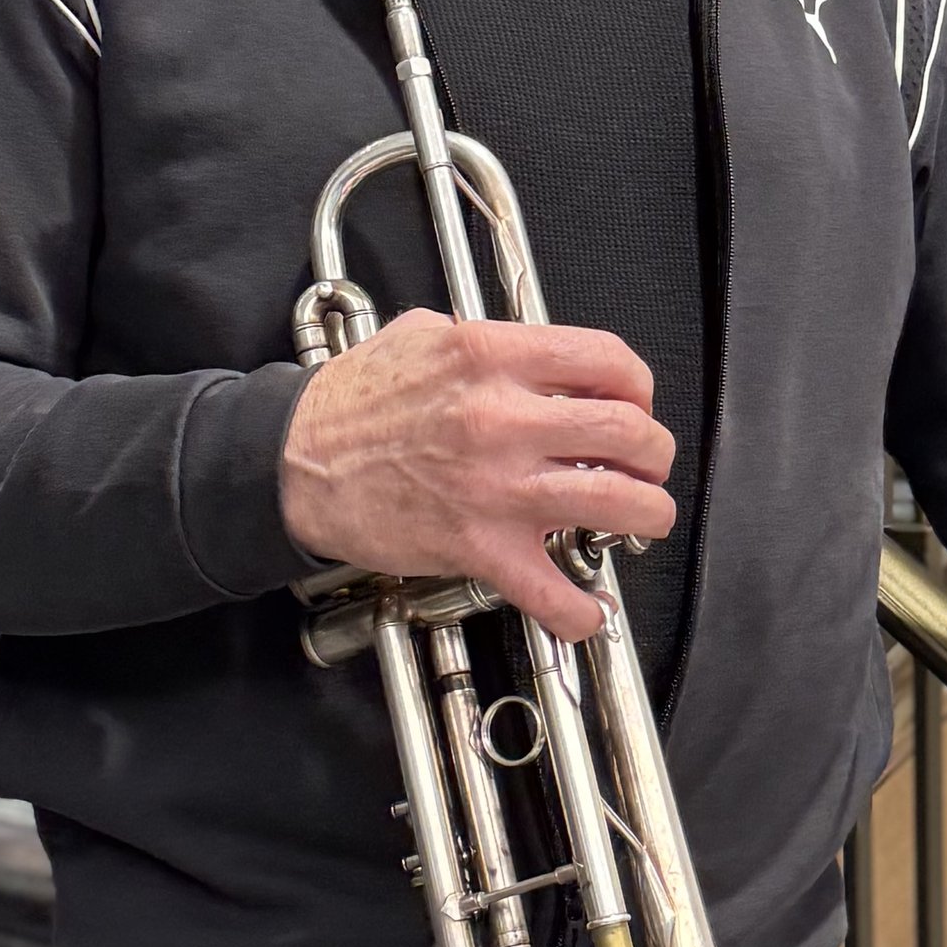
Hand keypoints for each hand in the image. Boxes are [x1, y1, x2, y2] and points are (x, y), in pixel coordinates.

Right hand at [280, 309, 675, 641]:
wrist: (292, 460)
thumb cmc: (348, 403)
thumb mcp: (419, 336)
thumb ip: (483, 340)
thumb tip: (529, 351)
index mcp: (491, 358)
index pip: (607, 361)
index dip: (638, 387)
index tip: (633, 404)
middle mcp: (502, 418)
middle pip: (626, 432)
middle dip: (654, 452)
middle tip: (646, 464)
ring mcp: (495, 486)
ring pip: (616, 503)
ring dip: (647, 516)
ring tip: (642, 519)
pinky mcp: (477, 545)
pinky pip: (550, 590)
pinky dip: (580, 611)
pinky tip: (587, 610)